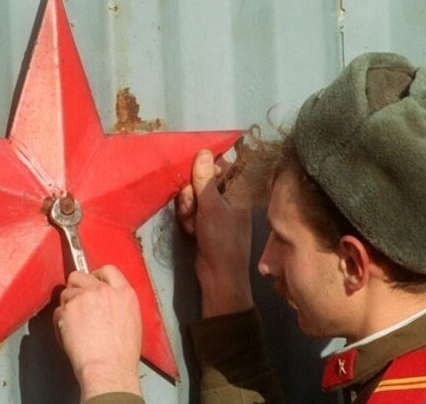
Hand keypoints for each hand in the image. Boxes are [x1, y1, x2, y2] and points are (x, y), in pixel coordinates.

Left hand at [53, 265, 142, 399]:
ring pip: (66, 293)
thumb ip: (119, 304)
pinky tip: (70, 335)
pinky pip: (58, 310)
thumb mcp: (133, 321)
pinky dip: (60, 322)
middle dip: (75, 287)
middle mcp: (104, 290)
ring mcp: (84, 297)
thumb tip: (107, 302)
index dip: (95, 275)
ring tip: (76, 326)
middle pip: (80, 275)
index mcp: (124, 293)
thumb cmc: (121, 354)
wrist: (109, 368)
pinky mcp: (68, 309)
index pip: (107, 270)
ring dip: (67, 307)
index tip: (90, 282)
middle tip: (77, 303)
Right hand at [177, 149, 252, 317]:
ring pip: (193, 195)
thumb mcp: (212, 207)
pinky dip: (188, 218)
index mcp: (237, 190)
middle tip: (192, 206)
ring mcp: (215, 210)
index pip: (220, 165)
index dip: (204, 169)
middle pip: (201, 180)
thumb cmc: (222, 239)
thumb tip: (203, 151)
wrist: (218, 275)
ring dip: (188, 207)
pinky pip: (191, 210)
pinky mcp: (204, 221)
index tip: (195, 177)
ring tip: (192, 223)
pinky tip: (190, 230)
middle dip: (191, 192)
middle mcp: (227, 197)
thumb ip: (205, 179)